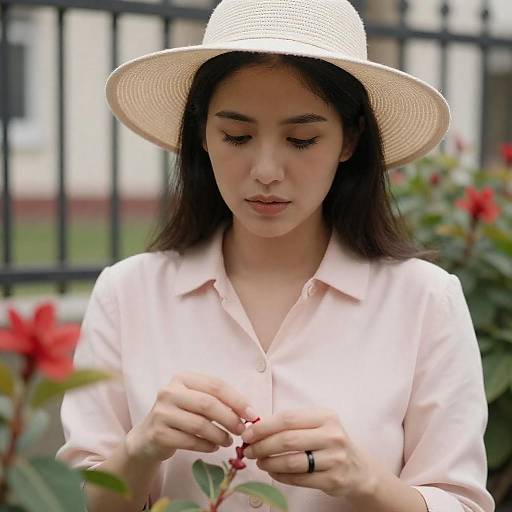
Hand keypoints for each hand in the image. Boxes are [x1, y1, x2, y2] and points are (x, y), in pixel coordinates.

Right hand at [125, 372, 254, 462]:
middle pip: (208, 404)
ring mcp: (162, 412)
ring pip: (200, 424)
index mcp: (182, 378)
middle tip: (242, 431)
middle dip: (230, 418)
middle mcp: (169, 391)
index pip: (215, 385)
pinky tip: (214, 447)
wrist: (148, 438)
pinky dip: (207, 446)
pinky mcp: (158, 433)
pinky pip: (190, 441)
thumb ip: (217, 401)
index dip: (237, 400)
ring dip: (220, 435)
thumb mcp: (196, 401)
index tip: (252, 414)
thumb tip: (248, 412)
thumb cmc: (180, 416)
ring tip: (228, 441)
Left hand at [240, 407, 376, 498]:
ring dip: (269, 462)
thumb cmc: (329, 441)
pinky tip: (272, 471)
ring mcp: (334, 459)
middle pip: (287, 440)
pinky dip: (280, 475)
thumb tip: (256, 427)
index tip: (248, 433)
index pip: (287, 419)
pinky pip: (298, 478)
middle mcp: (332, 436)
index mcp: (325, 416)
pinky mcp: (333, 480)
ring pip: (291, 461)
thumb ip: (291, 423)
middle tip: (248, 450)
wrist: (358, 468)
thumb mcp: (317, 424)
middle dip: (262, 445)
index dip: (264, 427)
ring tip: (259, 461)